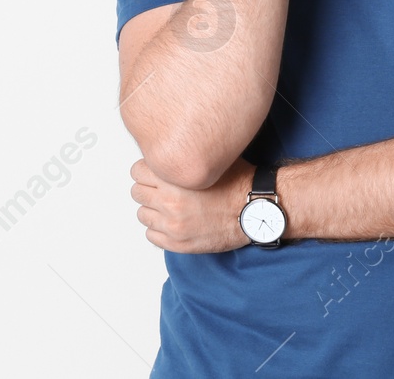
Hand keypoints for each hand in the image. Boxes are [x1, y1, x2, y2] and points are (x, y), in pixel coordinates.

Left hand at [131, 155, 254, 253]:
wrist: (256, 210)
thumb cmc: (238, 183)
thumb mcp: (211, 159)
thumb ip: (184, 156)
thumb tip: (167, 149)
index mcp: (175, 180)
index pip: (138, 171)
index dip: (147, 169)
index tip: (156, 171)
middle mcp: (170, 203)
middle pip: (137, 192)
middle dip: (148, 188)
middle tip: (163, 188)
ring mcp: (173, 226)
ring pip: (142, 214)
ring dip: (153, 209)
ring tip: (171, 206)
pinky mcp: (178, 243)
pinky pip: (151, 235)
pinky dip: (159, 228)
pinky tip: (175, 221)